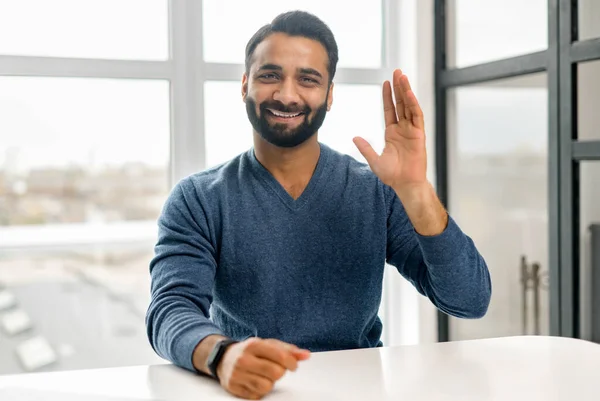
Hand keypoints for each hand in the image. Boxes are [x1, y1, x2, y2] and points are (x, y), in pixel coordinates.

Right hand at [217, 338, 310, 399]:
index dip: (292, 363)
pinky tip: (255, 381)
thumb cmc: (250, 351)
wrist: (223, 358)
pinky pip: (256, 395)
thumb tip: (306, 355)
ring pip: (266, 386)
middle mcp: (244, 359)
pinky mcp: (233, 387)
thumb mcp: (268, 345)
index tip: (293, 366)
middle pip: (276, 373)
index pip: (280, 356)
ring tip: (264, 376)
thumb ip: (288, 350)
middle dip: (280, 372)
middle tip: (275, 369)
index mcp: (254, 345)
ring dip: (270, 383)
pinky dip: (259, 391)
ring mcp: (237, 374)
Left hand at [353, 69, 426, 191]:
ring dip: (406, 91)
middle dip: (398, 87)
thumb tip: (355, 137)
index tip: (386, 82)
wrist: (404, 184)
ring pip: (409, 106)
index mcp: (392, 132)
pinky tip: (409, 94)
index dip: (388, 96)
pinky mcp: (419, 134)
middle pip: (400, 103)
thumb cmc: (392, 175)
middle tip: (397, 71)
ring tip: (402, 76)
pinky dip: (413, 104)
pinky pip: (417, 116)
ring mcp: (412, 130)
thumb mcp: (374, 160)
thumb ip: (365, 147)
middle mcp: (403, 129)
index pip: (390, 109)